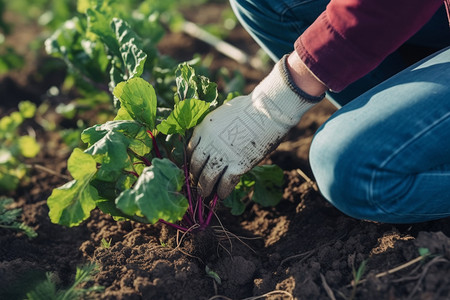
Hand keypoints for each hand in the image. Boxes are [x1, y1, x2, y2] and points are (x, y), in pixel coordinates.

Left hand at [187, 54, 324, 198]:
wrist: (267, 110)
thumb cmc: (249, 108)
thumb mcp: (222, 114)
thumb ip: (214, 128)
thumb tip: (214, 139)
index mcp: (203, 128)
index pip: (190, 150)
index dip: (191, 163)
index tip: (193, 169)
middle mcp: (209, 143)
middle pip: (196, 166)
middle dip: (195, 178)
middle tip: (196, 185)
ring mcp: (223, 155)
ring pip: (208, 178)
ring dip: (205, 188)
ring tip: (205, 195)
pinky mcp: (238, 165)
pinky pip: (226, 183)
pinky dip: (222, 191)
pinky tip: (222, 195)